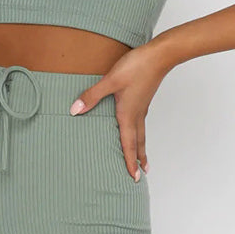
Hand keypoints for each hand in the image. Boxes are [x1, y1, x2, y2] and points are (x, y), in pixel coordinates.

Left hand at [68, 41, 171, 178]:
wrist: (160, 56)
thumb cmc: (137, 67)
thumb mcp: (111, 80)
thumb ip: (92, 96)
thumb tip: (75, 111)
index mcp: (128, 115)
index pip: (129, 145)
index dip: (130, 162)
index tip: (134, 178)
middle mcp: (136, 115)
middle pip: (138, 143)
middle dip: (139, 159)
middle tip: (141, 174)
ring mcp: (142, 107)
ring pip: (141, 133)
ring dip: (141, 148)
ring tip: (142, 158)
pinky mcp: (143, 99)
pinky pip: (141, 122)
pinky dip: (139, 133)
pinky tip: (135, 128)